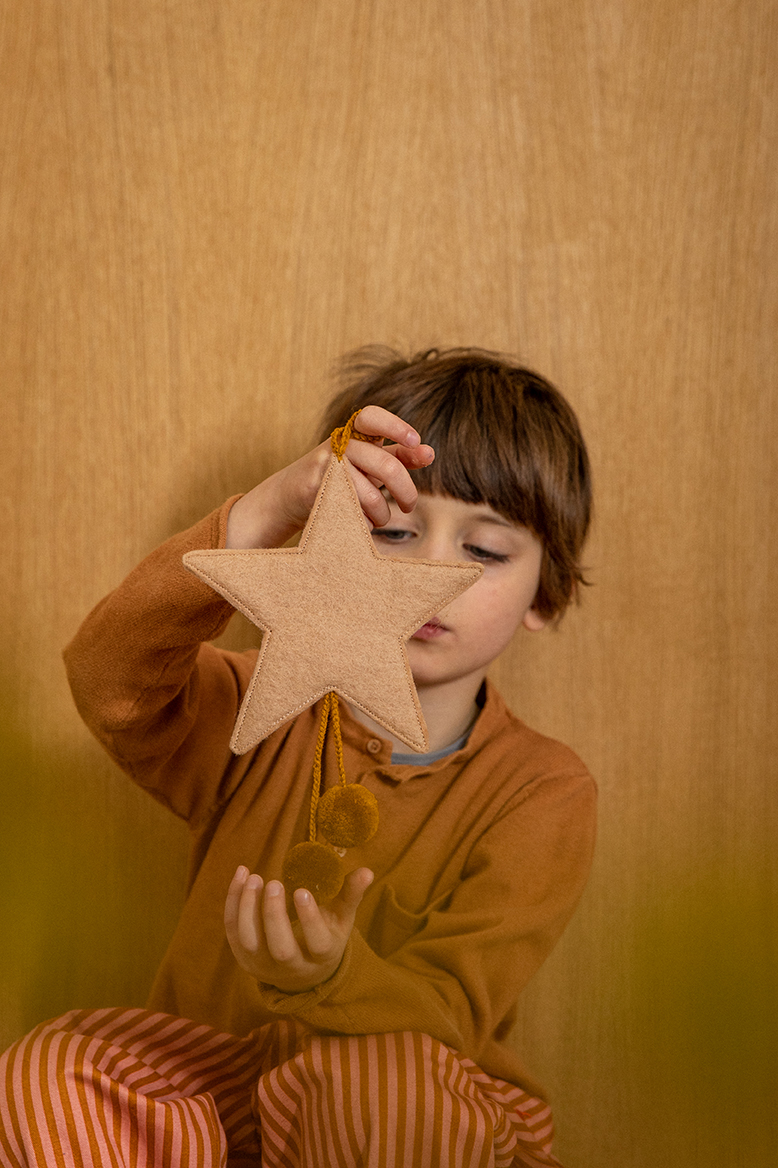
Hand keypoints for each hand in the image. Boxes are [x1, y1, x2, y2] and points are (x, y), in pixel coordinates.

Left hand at [224, 864, 373, 992]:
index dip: (309, 919)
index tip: (302, 890)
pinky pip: (233, 932)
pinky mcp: (243, 957)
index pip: (317, 943)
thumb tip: (366, 871)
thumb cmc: (325, 937)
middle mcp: (291, 966)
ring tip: (254, 877)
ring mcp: (263, 965)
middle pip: (280, 948)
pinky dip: (234, 903)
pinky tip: (241, 876)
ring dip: (248, 908)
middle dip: (274, 915)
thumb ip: (351, 895)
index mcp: (321, 955)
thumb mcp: (341, 919)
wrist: (301, 974)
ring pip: (250, 941)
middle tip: (274, 883)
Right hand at [225, 405, 434, 548]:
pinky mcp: (316, 487)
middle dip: (406, 491)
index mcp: (356, 433)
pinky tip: (362, 524)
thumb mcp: (370, 463)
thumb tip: (429, 452)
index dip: (396, 427)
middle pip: (386, 466)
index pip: (373, 417)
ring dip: (382, 514)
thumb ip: (399, 457)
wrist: (291, 495)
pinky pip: (351, 509)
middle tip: (409, 506)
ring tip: (380, 520)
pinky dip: (362, 522)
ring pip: (370, 495)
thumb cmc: (340, 477)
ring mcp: (326, 464)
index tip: (416, 442)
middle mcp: (340, 444)